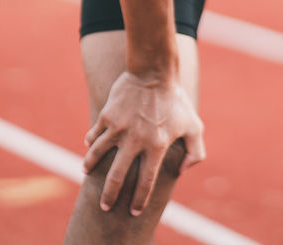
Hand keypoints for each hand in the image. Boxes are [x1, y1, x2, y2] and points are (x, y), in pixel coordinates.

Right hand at [82, 71, 206, 215]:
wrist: (154, 71)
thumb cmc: (175, 100)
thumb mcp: (194, 125)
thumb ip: (196, 151)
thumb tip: (183, 171)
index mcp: (157, 145)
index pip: (146, 181)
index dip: (139, 200)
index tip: (133, 211)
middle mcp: (135, 140)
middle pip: (117, 176)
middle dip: (109, 195)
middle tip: (104, 206)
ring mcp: (118, 128)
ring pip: (97, 155)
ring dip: (90, 167)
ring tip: (86, 173)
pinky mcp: (107, 116)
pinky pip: (94, 134)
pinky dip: (90, 143)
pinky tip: (89, 147)